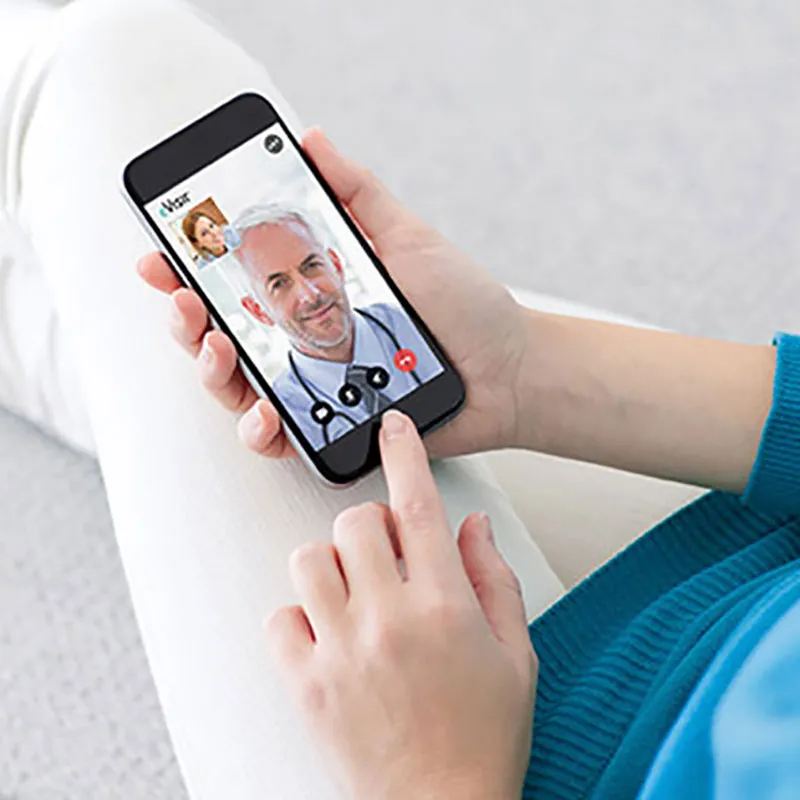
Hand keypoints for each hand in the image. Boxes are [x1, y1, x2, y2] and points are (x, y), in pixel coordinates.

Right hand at [137, 127, 528, 459]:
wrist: (506, 367)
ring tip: (220, 352)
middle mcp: (302, 341)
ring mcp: (314, 386)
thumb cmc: (463, 304)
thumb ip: (356, 195)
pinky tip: (264, 415)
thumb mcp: (407, 238)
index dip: (192, 269)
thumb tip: (311, 139)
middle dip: (190, 320)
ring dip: (213, 372)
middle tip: (188, 304)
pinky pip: (280, 437)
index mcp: (310, 294)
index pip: (237, 281)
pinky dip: (261, 429)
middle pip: (222, 336)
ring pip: (238, 388)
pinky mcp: (331, 428)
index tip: (163, 254)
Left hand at [267, 410, 536, 799]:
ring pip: (308, 560)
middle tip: (384, 551)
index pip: (418, 507)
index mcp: (444, 607)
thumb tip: (473, 526)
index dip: (405, 454)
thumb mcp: (517, 653)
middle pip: (353, 524)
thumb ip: (494, 578)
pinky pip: (281, 618)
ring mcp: (341, 652)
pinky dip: (299, 616)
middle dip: (368, 524)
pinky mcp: (307, 684)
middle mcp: (388, 621)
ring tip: (353, 592)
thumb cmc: (484, 737)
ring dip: (331, 564)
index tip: (394, 427)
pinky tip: (328, 634)